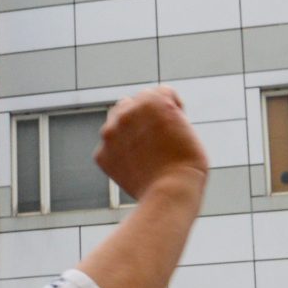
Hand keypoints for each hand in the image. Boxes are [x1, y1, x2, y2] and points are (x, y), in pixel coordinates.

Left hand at [94, 86, 207, 202]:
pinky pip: (109, 148)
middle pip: (133, 103)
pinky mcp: (101, 154)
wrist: (170, 194)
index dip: (172, 109)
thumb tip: (149, 118)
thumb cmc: (186, 164)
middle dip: (143, 116)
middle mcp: (127, 111)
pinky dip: (118, 155)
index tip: (175, 126)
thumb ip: (166, 113)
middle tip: (156, 138)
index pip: (160, 93)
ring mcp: (110, 133)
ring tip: (144, 152)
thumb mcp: (185, 126)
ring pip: (117, 122)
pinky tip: (135, 166)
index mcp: (152, 99)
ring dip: (127, 131)